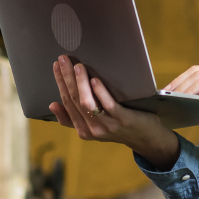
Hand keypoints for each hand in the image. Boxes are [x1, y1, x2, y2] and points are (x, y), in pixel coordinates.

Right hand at [49, 56, 180, 169]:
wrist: (145, 138)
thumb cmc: (118, 126)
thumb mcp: (94, 126)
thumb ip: (74, 118)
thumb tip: (53, 104)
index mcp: (83, 130)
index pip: (67, 103)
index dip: (60, 83)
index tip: (56, 66)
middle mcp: (92, 129)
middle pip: (75, 100)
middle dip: (66, 78)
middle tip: (63, 59)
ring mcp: (107, 125)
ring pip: (87, 103)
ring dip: (80, 83)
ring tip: (77, 66)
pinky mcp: (122, 119)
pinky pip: (108, 105)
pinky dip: (100, 92)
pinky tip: (95, 80)